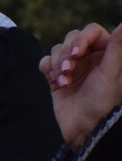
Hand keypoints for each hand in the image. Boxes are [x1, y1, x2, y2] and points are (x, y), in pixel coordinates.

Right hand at [40, 22, 121, 149]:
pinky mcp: (56, 78)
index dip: (82, 38)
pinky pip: (45, 63)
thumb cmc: (104, 101)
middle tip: (69, 68)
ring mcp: (72, 68)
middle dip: (67, 53)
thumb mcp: (112, 72)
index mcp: (107, 53)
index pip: (91, 31)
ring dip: (57, 64)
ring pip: (57, 50)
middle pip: (72, 38)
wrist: (86, 128)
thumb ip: (118, 46)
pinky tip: (56, 82)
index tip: (78, 52)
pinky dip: (47, 69)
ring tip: (64, 80)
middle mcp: (89, 58)